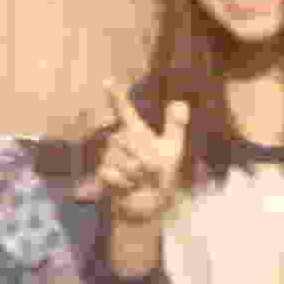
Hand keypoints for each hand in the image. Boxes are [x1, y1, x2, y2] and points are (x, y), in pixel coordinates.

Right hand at [86, 81, 188, 223]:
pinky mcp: (103, 174)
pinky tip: (128, 187)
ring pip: (119, 159)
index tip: (107, 80)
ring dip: (135, 173)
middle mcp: (119, 140)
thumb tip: (180, 102)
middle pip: (124, 141)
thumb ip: (175, 126)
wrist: (151, 203)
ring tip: (139, 180)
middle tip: (149, 170)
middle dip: (142, 158)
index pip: (124, 110)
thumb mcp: (173, 149)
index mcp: (135, 131)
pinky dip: (124, 183)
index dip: (116, 95)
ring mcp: (109, 157)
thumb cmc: (162, 175)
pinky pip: (111, 173)